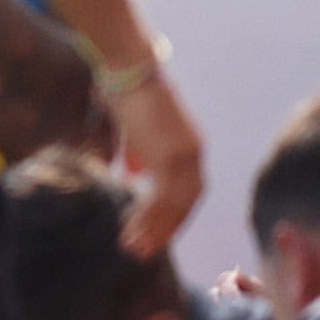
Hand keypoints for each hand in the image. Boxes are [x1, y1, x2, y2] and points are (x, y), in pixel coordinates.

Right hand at [108, 70, 205, 256]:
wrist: (129, 69)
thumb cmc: (126, 90)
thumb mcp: (134, 128)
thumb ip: (137, 152)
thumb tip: (131, 172)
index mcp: (189, 145)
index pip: (189, 190)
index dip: (175, 213)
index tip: (158, 231)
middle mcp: (193, 153)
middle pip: (187, 203)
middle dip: (167, 229)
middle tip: (146, 250)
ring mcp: (184, 156)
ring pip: (174, 206)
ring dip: (154, 230)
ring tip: (134, 249)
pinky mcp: (169, 158)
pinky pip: (161, 199)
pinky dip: (147, 219)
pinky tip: (132, 231)